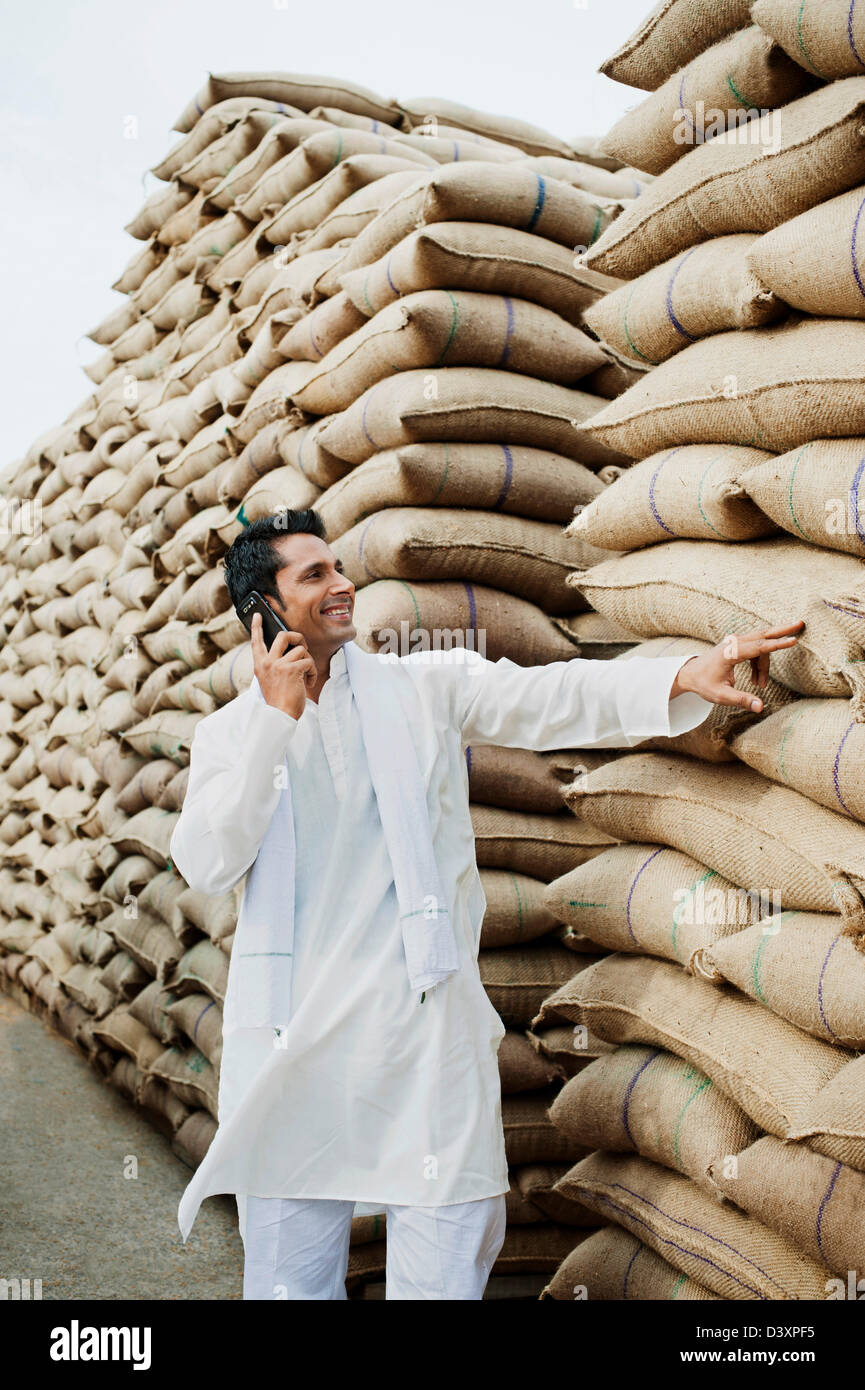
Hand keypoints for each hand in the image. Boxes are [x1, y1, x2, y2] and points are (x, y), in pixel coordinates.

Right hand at [250, 613, 316, 719]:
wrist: (279, 716)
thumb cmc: (278, 701)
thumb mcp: (269, 680)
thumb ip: (275, 665)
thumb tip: (292, 652)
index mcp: (260, 665)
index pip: (256, 642)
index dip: (257, 627)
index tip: (258, 615)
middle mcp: (267, 662)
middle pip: (283, 636)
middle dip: (297, 637)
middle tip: (302, 646)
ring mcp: (278, 665)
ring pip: (301, 649)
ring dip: (308, 662)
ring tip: (306, 676)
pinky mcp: (291, 669)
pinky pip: (308, 662)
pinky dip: (312, 673)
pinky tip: (309, 683)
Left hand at [670, 621, 805, 712]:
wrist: (691, 674)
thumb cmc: (705, 684)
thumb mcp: (721, 696)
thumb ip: (741, 700)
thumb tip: (761, 707)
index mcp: (730, 653)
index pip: (758, 647)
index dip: (777, 645)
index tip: (793, 641)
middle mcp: (734, 643)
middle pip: (763, 634)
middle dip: (783, 630)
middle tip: (801, 623)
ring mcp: (736, 641)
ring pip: (761, 645)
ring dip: (766, 664)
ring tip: (760, 685)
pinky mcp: (738, 644)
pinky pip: (757, 649)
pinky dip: (761, 663)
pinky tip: (757, 680)